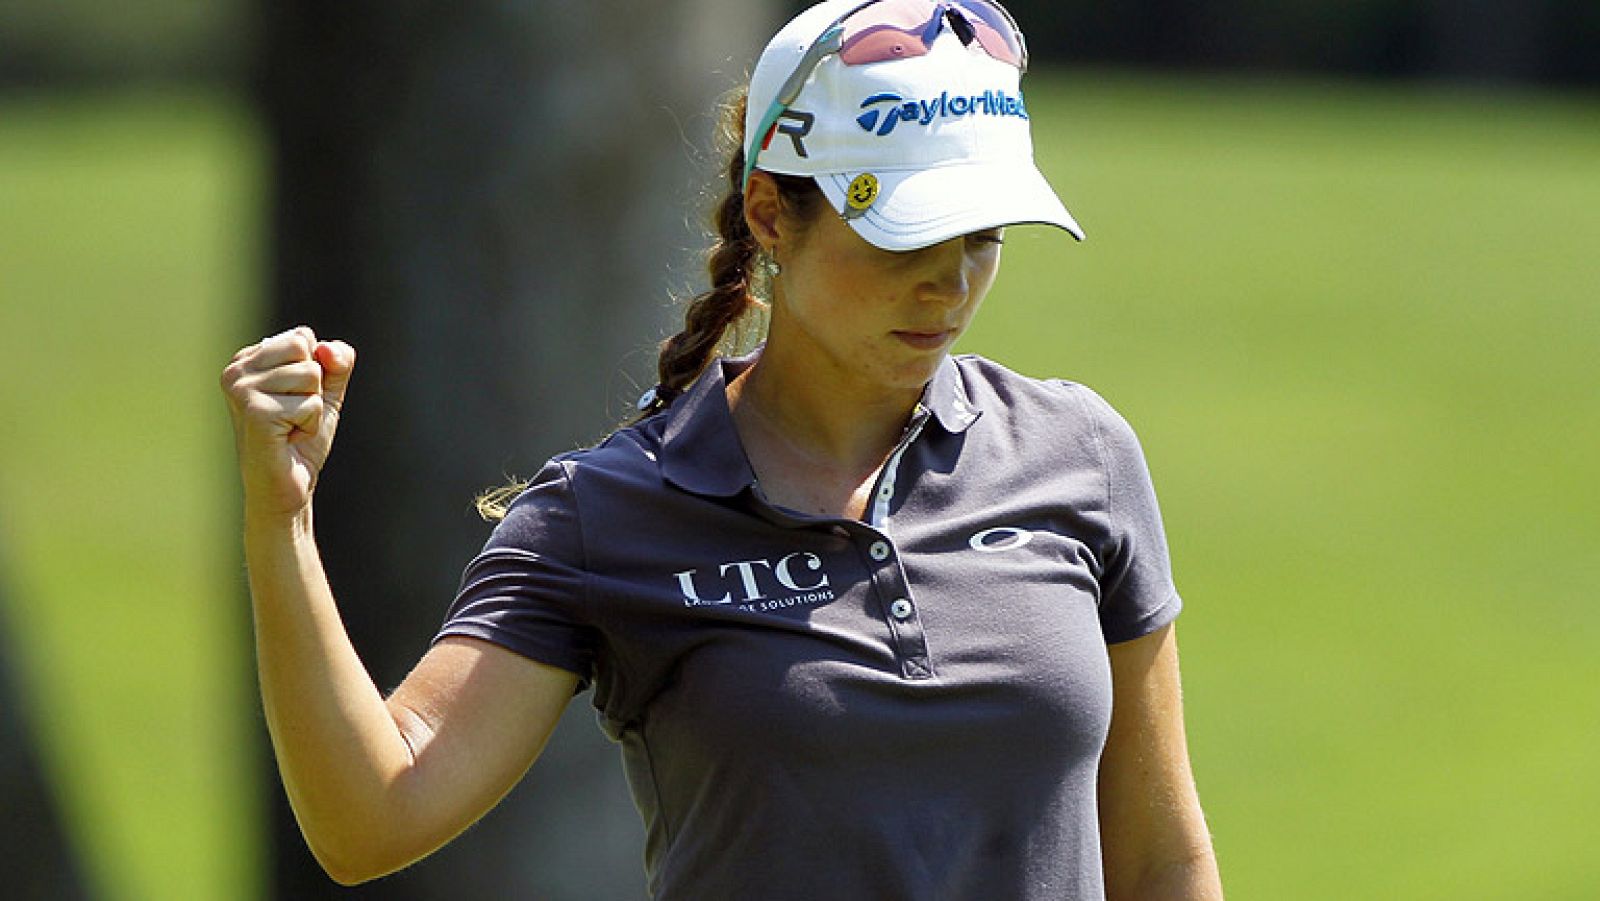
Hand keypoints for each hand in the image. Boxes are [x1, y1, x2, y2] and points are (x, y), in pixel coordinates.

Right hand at [221, 326, 355, 518]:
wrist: (287, 488)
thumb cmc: (301, 439)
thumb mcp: (325, 392)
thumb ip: (336, 362)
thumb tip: (327, 349)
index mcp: (246, 359)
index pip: (303, 337)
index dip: (314, 373)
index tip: (293, 400)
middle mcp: (236, 370)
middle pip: (306, 351)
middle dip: (313, 388)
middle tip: (293, 417)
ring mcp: (241, 390)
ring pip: (310, 376)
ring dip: (311, 409)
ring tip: (289, 428)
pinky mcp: (254, 412)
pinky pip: (310, 404)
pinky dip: (309, 425)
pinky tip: (287, 439)